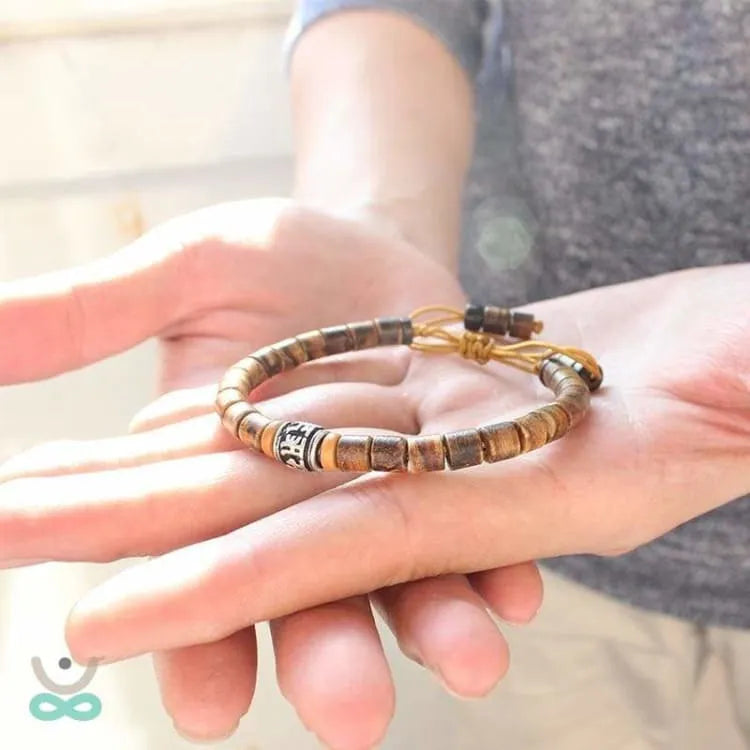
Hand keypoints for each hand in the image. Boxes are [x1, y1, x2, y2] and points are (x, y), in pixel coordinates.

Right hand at [0, 199, 543, 746]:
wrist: (375, 244)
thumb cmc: (274, 263)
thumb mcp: (186, 271)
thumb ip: (90, 312)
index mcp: (224, 481)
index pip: (197, 578)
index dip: (192, 639)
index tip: (206, 697)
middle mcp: (307, 510)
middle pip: (308, 602)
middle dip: (325, 660)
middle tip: (348, 714)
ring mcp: (390, 499)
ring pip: (405, 585)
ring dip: (433, 626)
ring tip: (468, 659)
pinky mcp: (463, 475)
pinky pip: (488, 536)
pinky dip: (499, 568)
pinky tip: (516, 590)